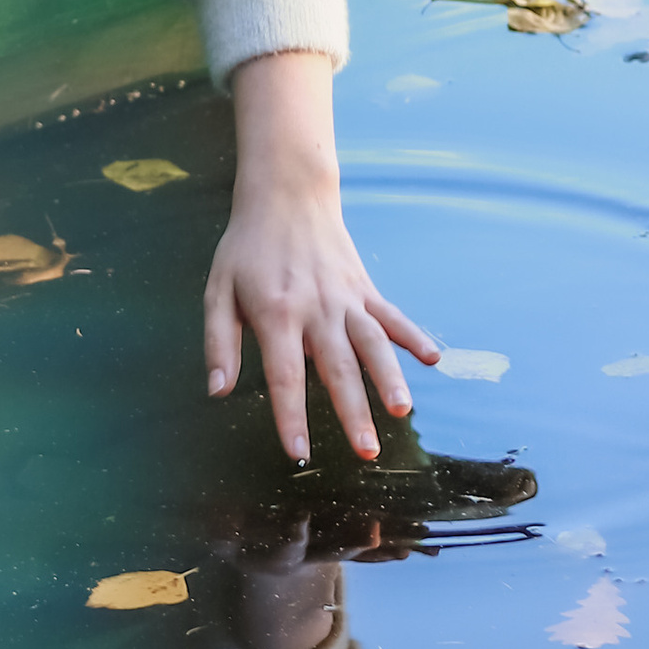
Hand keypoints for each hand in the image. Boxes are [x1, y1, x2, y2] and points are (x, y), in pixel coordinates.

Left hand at [204, 51, 440, 462]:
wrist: (286, 195)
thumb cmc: (246, 249)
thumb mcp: (218, 291)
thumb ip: (219, 343)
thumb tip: (217, 392)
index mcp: (276, 313)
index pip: (285, 376)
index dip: (292, 416)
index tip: (300, 453)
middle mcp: (316, 309)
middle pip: (338, 368)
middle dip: (353, 412)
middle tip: (366, 452)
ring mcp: (345, 298)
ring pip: (372, 344)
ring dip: (389, 378)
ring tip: (402, 412)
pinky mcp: (365, 289)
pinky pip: (392, 316)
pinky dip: (413, 335)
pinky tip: (431, 358)